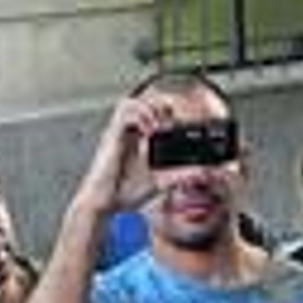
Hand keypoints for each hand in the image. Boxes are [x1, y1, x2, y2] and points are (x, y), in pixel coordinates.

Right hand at [76, 95, 169, 216]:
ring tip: (160, 124)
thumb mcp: (159, 182)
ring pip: (130, 102)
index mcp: (136, 138)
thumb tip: (199, 173)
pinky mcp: (111, 137)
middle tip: (173, 117)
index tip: (180, 118)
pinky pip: (123, 115)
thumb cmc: (123, 192)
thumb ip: (178, 176)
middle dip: (159, 103)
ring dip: (148, 108)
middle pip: (140, 100)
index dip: (165, 107)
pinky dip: (139, 117)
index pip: (149, 109)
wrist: (103, 203)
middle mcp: (125, 132)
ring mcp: (117, 133)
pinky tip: (150, 131)